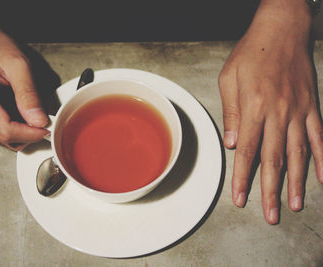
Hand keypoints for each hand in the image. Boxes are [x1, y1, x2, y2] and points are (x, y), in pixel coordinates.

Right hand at [0, 28, 48, 150]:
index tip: (46, 127)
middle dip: (27, 132)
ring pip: (2, 138)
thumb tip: (39, 121)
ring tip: (26, 107)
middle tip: (42, 116)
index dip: (30, 134)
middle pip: (4, 137)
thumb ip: (29, 94)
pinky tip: (16, 109)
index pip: (5, 130)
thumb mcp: (20, 65)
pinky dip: (12, 125)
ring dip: (20, 130)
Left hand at [218, 1, 322, 223]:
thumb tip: (233, 145)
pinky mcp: (312, 106)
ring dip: (295, 182)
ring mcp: (299, 111)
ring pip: (298, 154)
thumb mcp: (229, 79)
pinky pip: (320, 137)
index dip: (243, 178)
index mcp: (254, 108)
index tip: (240, 199)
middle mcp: (278, 114)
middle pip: (273, 160)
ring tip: (294, 206)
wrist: (281, 30)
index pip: (247, 151)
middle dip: (269, 190)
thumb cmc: (250, 54)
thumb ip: (231, 113)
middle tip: (270, 216)